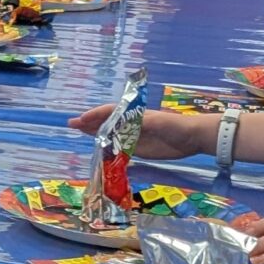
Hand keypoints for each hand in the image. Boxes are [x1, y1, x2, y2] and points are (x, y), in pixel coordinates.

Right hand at [69, 106, 214, 161]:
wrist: (192, 138)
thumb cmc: (174, 126)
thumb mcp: (156, 122)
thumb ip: (138, 123)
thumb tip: (120, 125)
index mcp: (133, 115)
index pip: (109, 113)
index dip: (94, 115)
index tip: (80, 120)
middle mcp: (130, 125)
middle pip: (106, 123)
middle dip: (89, 123)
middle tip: (71, 124)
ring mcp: (133, 137)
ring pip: (110, 135)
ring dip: (95, 134)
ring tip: (79, 133)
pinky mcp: (138, 150)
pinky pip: (118, 149)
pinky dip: (107, 149)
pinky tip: (98, 150)